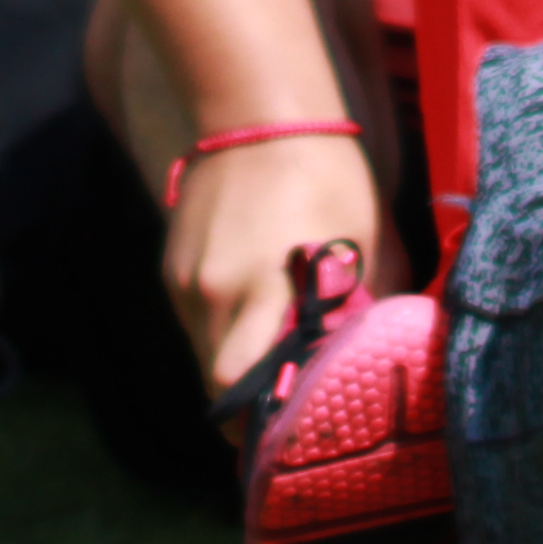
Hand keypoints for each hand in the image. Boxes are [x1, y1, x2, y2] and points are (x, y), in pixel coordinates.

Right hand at [161, 124, 391, 392]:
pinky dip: (219, 328)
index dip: (260, 416)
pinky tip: (250, 308)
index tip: (287, 432)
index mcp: (264, 286)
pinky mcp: (170, 265)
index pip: (237, 381)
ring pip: (202, 352)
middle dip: (244, 402)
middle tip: (280, 408)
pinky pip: (192, 319)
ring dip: (231, 363)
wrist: (257, 111)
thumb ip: (361, 305)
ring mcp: (184, 278)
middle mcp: (213, 290)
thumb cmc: (326, 174)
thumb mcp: (361, 241)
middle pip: (214, 381)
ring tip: (270, 354)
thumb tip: (372, 354)